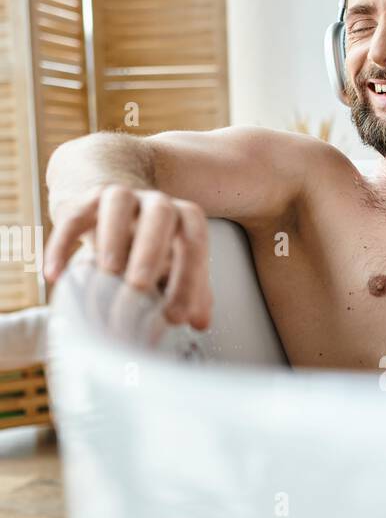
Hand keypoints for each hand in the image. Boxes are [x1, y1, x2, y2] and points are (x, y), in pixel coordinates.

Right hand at [43, 185, 212, 329]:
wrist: (115, 210)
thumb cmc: (151, 246)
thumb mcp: (175, 267)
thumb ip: (192, 291)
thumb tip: (199, 321)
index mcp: (183, 218)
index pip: (194, 240)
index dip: (189, 277)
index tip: (176, 317)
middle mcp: (156, 202)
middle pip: (160, 211)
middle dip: (151, 249)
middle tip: (139, 287)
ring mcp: (120, 196)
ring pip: (118, 201)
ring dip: (112, 236)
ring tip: (106, 273)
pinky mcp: (84, 201)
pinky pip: (72, 217)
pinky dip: (61, 247)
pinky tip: (54, 276)